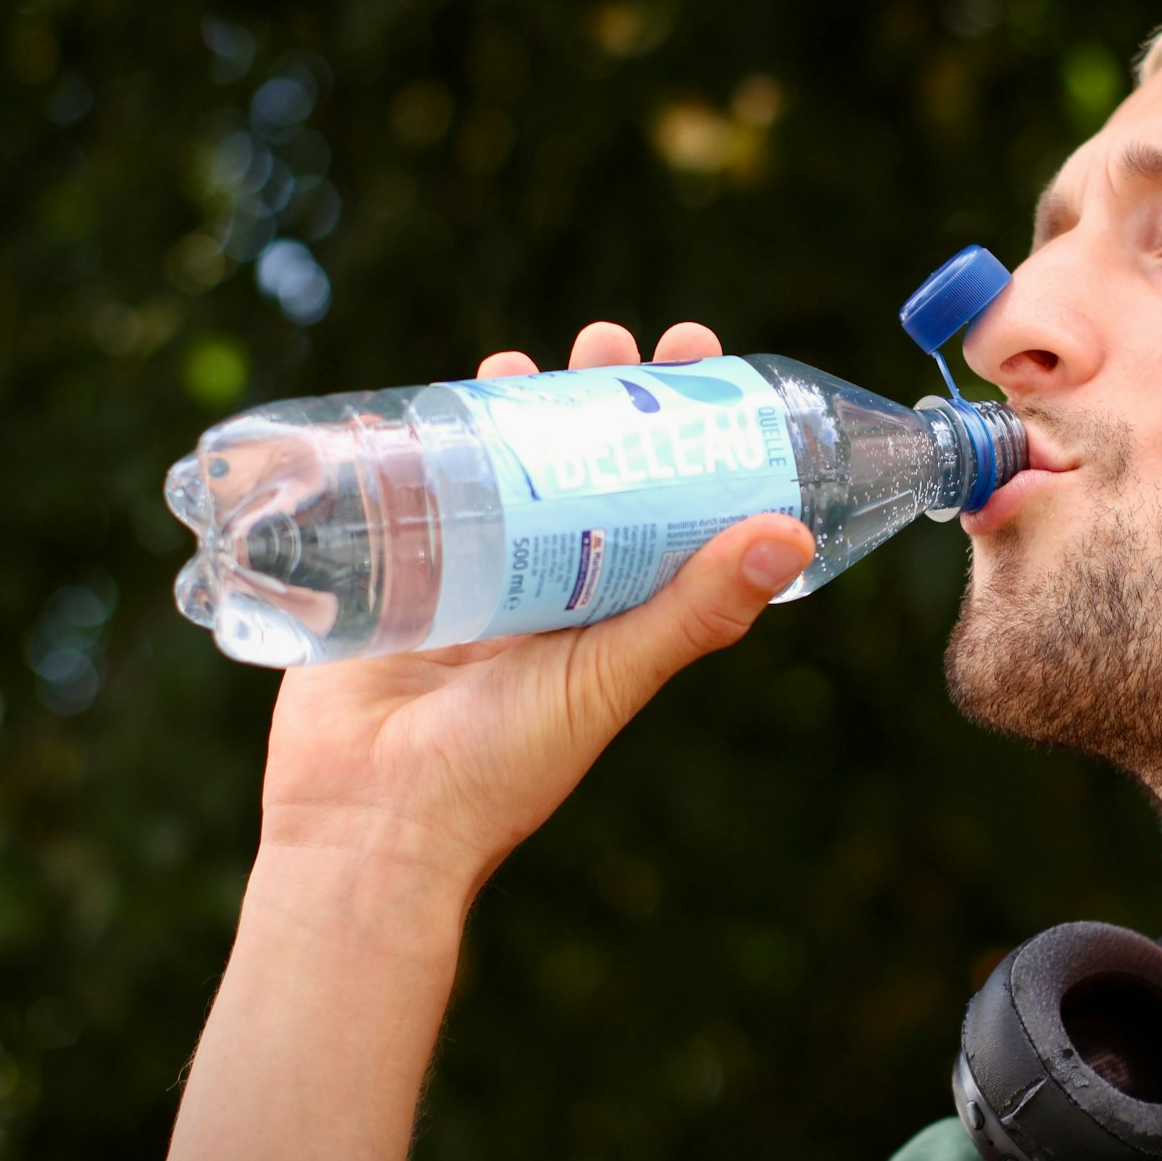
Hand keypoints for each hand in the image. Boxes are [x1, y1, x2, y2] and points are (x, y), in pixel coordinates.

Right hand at [259, 321, 815, 896]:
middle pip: (581, 467)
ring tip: (529, 357)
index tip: (697, 358)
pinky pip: (419, 490)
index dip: (681, 429)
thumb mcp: (613, 675)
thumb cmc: (504, 766)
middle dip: (597, 395)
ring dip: (518, 404)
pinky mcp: (396, 572)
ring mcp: (471, 575)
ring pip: (503, 468)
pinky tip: (442, 393)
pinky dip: (431, 437)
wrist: (371, 821)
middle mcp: (548, 585)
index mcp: (611, 608)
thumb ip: (695, 609)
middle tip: (612, 339)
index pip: (662, 497)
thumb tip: (790, 533)